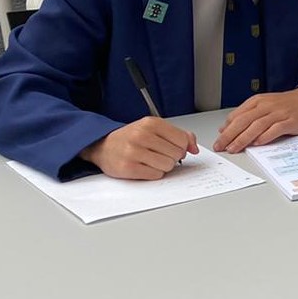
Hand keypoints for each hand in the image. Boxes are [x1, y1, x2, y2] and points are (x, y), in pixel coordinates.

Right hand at [80, 117, 198, 179]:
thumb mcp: (154, 129)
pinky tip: (143, 166)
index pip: (182, 140)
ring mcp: (133, 151)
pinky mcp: (128, 167)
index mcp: (150, 123)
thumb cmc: (131, 138)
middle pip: (176, 154)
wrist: (102, 146)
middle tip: (158, 154)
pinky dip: (153, 173)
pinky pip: (156, 175)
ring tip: (150, 160)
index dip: (181, 147)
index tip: (173, 148)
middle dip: (171, 157)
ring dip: (163, 166)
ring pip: (168, 166)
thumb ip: (178, 135)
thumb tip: (194, 148)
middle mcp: (141, 135)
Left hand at [214, 85, 297, 152]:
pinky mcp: (290, 121)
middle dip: (229, 135)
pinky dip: (265, 137)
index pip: (237, 115)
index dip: (226, 128)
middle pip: (243, 121)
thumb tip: (229, 127)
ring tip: (234, 148)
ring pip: (256, 126)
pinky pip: (275, 129)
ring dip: (243, 138)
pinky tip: (257, 144)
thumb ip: (248, 114)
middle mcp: (266, 106)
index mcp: (257, 101)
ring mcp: (278, 114)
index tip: (219, 139)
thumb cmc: (287, 104)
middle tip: (220, 146)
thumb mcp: (265, 104)